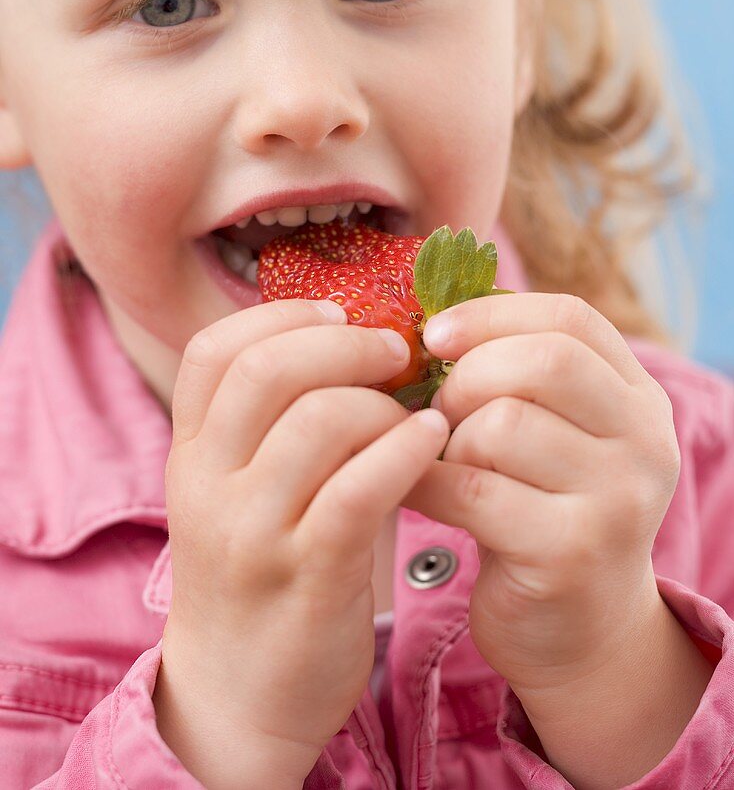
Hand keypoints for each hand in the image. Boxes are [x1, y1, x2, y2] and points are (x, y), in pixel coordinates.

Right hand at [154, 298, 448, 788]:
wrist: (237, 696)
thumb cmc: (258, 575)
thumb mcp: (239, 493)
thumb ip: (276, 424)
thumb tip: (356, 340)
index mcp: (190, 453)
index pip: (212, 349)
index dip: (281, 315)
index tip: (339, 312)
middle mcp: (207, 484)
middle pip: (268, 369)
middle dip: (344, 342)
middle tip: (395, 351)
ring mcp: (252, 531)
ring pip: (320, 419)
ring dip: (385, 401)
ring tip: (417, 412)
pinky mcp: (306, 575)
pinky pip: (360, 487)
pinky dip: (405, 449)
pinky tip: (431, 440)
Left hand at [403, 291, 679, 696]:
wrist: (583, 634)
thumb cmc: (546, 512)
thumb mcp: (556, 434)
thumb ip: (519, 375)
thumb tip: (434, 320)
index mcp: (639, 399)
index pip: (571, 319)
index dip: (494, 313)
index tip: (437, 334)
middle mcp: (644, 443)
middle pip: (542, 362)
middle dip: (467, 376)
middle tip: (437, 410)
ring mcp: (616, 501)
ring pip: (501, 424)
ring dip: (446, 438)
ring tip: (441, 460)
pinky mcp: (570, 554)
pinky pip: (472, 490)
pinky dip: (425, 481)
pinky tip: (415, 489)